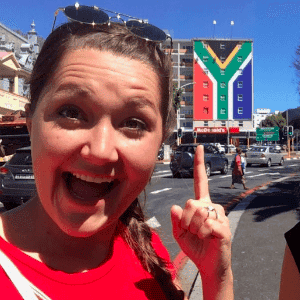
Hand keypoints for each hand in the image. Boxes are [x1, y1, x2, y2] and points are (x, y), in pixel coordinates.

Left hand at [170, 145, 231, 278]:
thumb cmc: (195, 246)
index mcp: (201, 204)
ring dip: (193, 229)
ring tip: (201, 236)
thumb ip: (175, 219)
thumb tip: (175, 207)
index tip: (199, 147)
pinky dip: (201, 235)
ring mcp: (220, 215)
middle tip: (192, 231)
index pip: (199, 181)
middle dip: (186, 220)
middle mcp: (212, 205)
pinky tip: (208, 239)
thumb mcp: (179, 232)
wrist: (209, 266)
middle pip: (190, 202)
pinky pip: (206, 225)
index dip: (199, 164)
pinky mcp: (224, 227)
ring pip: (197, 213)